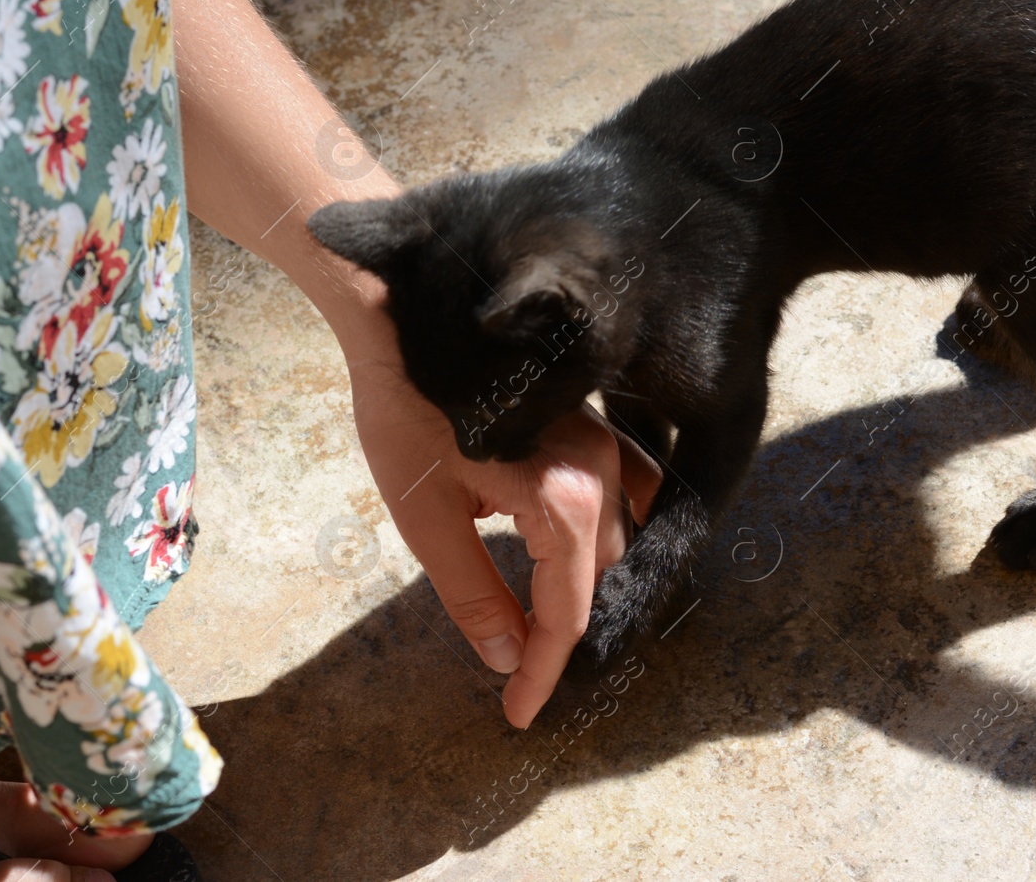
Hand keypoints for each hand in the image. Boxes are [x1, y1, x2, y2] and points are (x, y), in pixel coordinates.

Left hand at [340, 309, 660, 727]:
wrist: (406, 322)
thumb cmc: (406, 413)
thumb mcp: (426, 518)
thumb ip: (474, 594)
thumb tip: (508, 657)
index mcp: (563, 499)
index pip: (567, 612)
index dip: (542, 671)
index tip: (517, 713)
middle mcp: (601, 471)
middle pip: (597, 581)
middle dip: (559, 636)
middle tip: (520, 680)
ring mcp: (606, 443)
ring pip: (619, 540)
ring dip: (589, 588)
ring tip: (549, 628)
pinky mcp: (595, 426)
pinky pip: (629, 491)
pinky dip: (612, 532)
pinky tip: (583, 551)